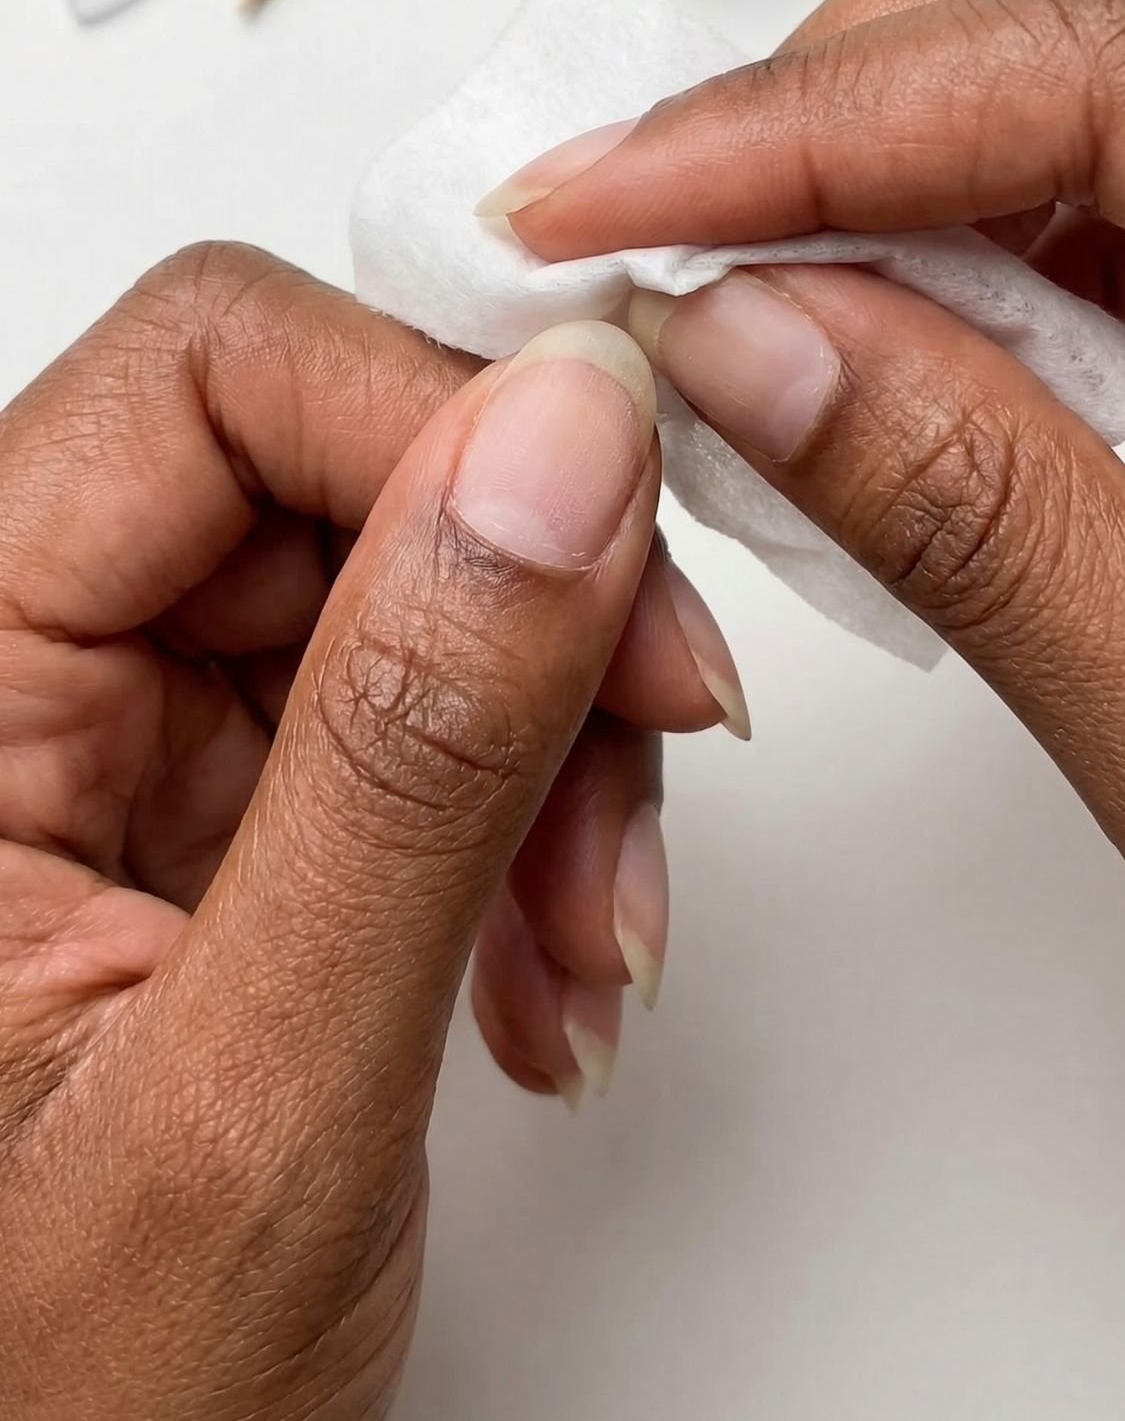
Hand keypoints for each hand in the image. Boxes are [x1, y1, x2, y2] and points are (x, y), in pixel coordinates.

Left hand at [0, 242, 739, 1419]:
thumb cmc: (50, 1413)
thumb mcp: (256, 1098)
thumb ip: (412, 756)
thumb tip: (559, 449)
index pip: (203, 376)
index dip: (430, 418)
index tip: (613, 526)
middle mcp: (12, 671)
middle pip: (329, 466)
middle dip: (530, 617)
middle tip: (641, 769)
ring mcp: (114, 732)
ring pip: (405, 581)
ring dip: (551, 739)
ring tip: (585, 939)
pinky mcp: (207, 797)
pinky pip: (413, 705)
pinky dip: (524, 813)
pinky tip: (541, 957)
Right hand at [490, 0, 1124, 851]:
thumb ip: (977, 512)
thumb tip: (741, 342)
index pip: (1091, 55)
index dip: (801, 122)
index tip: (603, 199)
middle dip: (834, 93)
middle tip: (660, 240)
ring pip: (1081, 33)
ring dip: (885, 155)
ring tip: (754, 299)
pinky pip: (1107, 152)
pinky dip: (963, 219)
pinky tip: (885, 330)